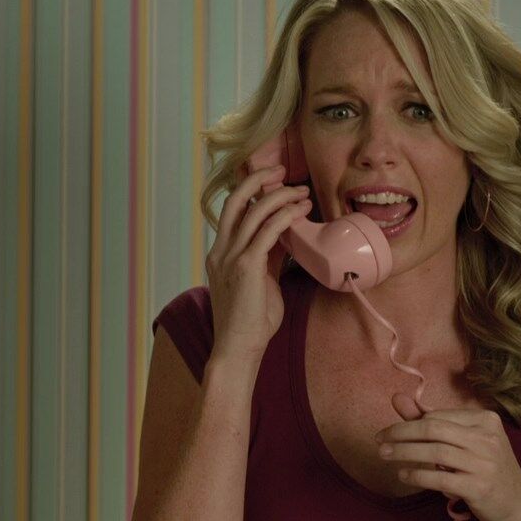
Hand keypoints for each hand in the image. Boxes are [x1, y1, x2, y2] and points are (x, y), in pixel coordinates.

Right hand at [205, 164, 311, 365]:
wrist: (237, 349)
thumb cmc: (250, 323)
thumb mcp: (258, 283)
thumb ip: (266, 259)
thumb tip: (285, 238)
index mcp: (219, 253)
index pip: (232, 210)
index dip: (250, 190)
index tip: (272, 180)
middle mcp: (220, 250)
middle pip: (235, 200)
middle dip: (258, 179)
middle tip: (282, 170)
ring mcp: (230, 257)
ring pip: (253, 211)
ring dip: (280, 196)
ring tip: (302, 192)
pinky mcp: (246, 267)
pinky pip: (267, 231)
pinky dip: (285, 216)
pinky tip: (300, 211)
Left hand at [375, 407, 520, 520]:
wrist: (516, 503)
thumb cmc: (483, 466)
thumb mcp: (462, 440)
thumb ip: (428, 419)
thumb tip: (396, 397)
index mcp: (486, 419)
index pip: (438, 416)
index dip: (409, 423)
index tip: (389, 432)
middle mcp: (488, 438)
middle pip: (434, 429)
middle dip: (401, 433)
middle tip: (379, 440)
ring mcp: (486, 463)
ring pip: (435, 452)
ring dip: (404, 453)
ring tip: (385, 455)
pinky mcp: (480, 487)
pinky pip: (441, 477)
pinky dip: (418, 475)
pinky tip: (404, 475)